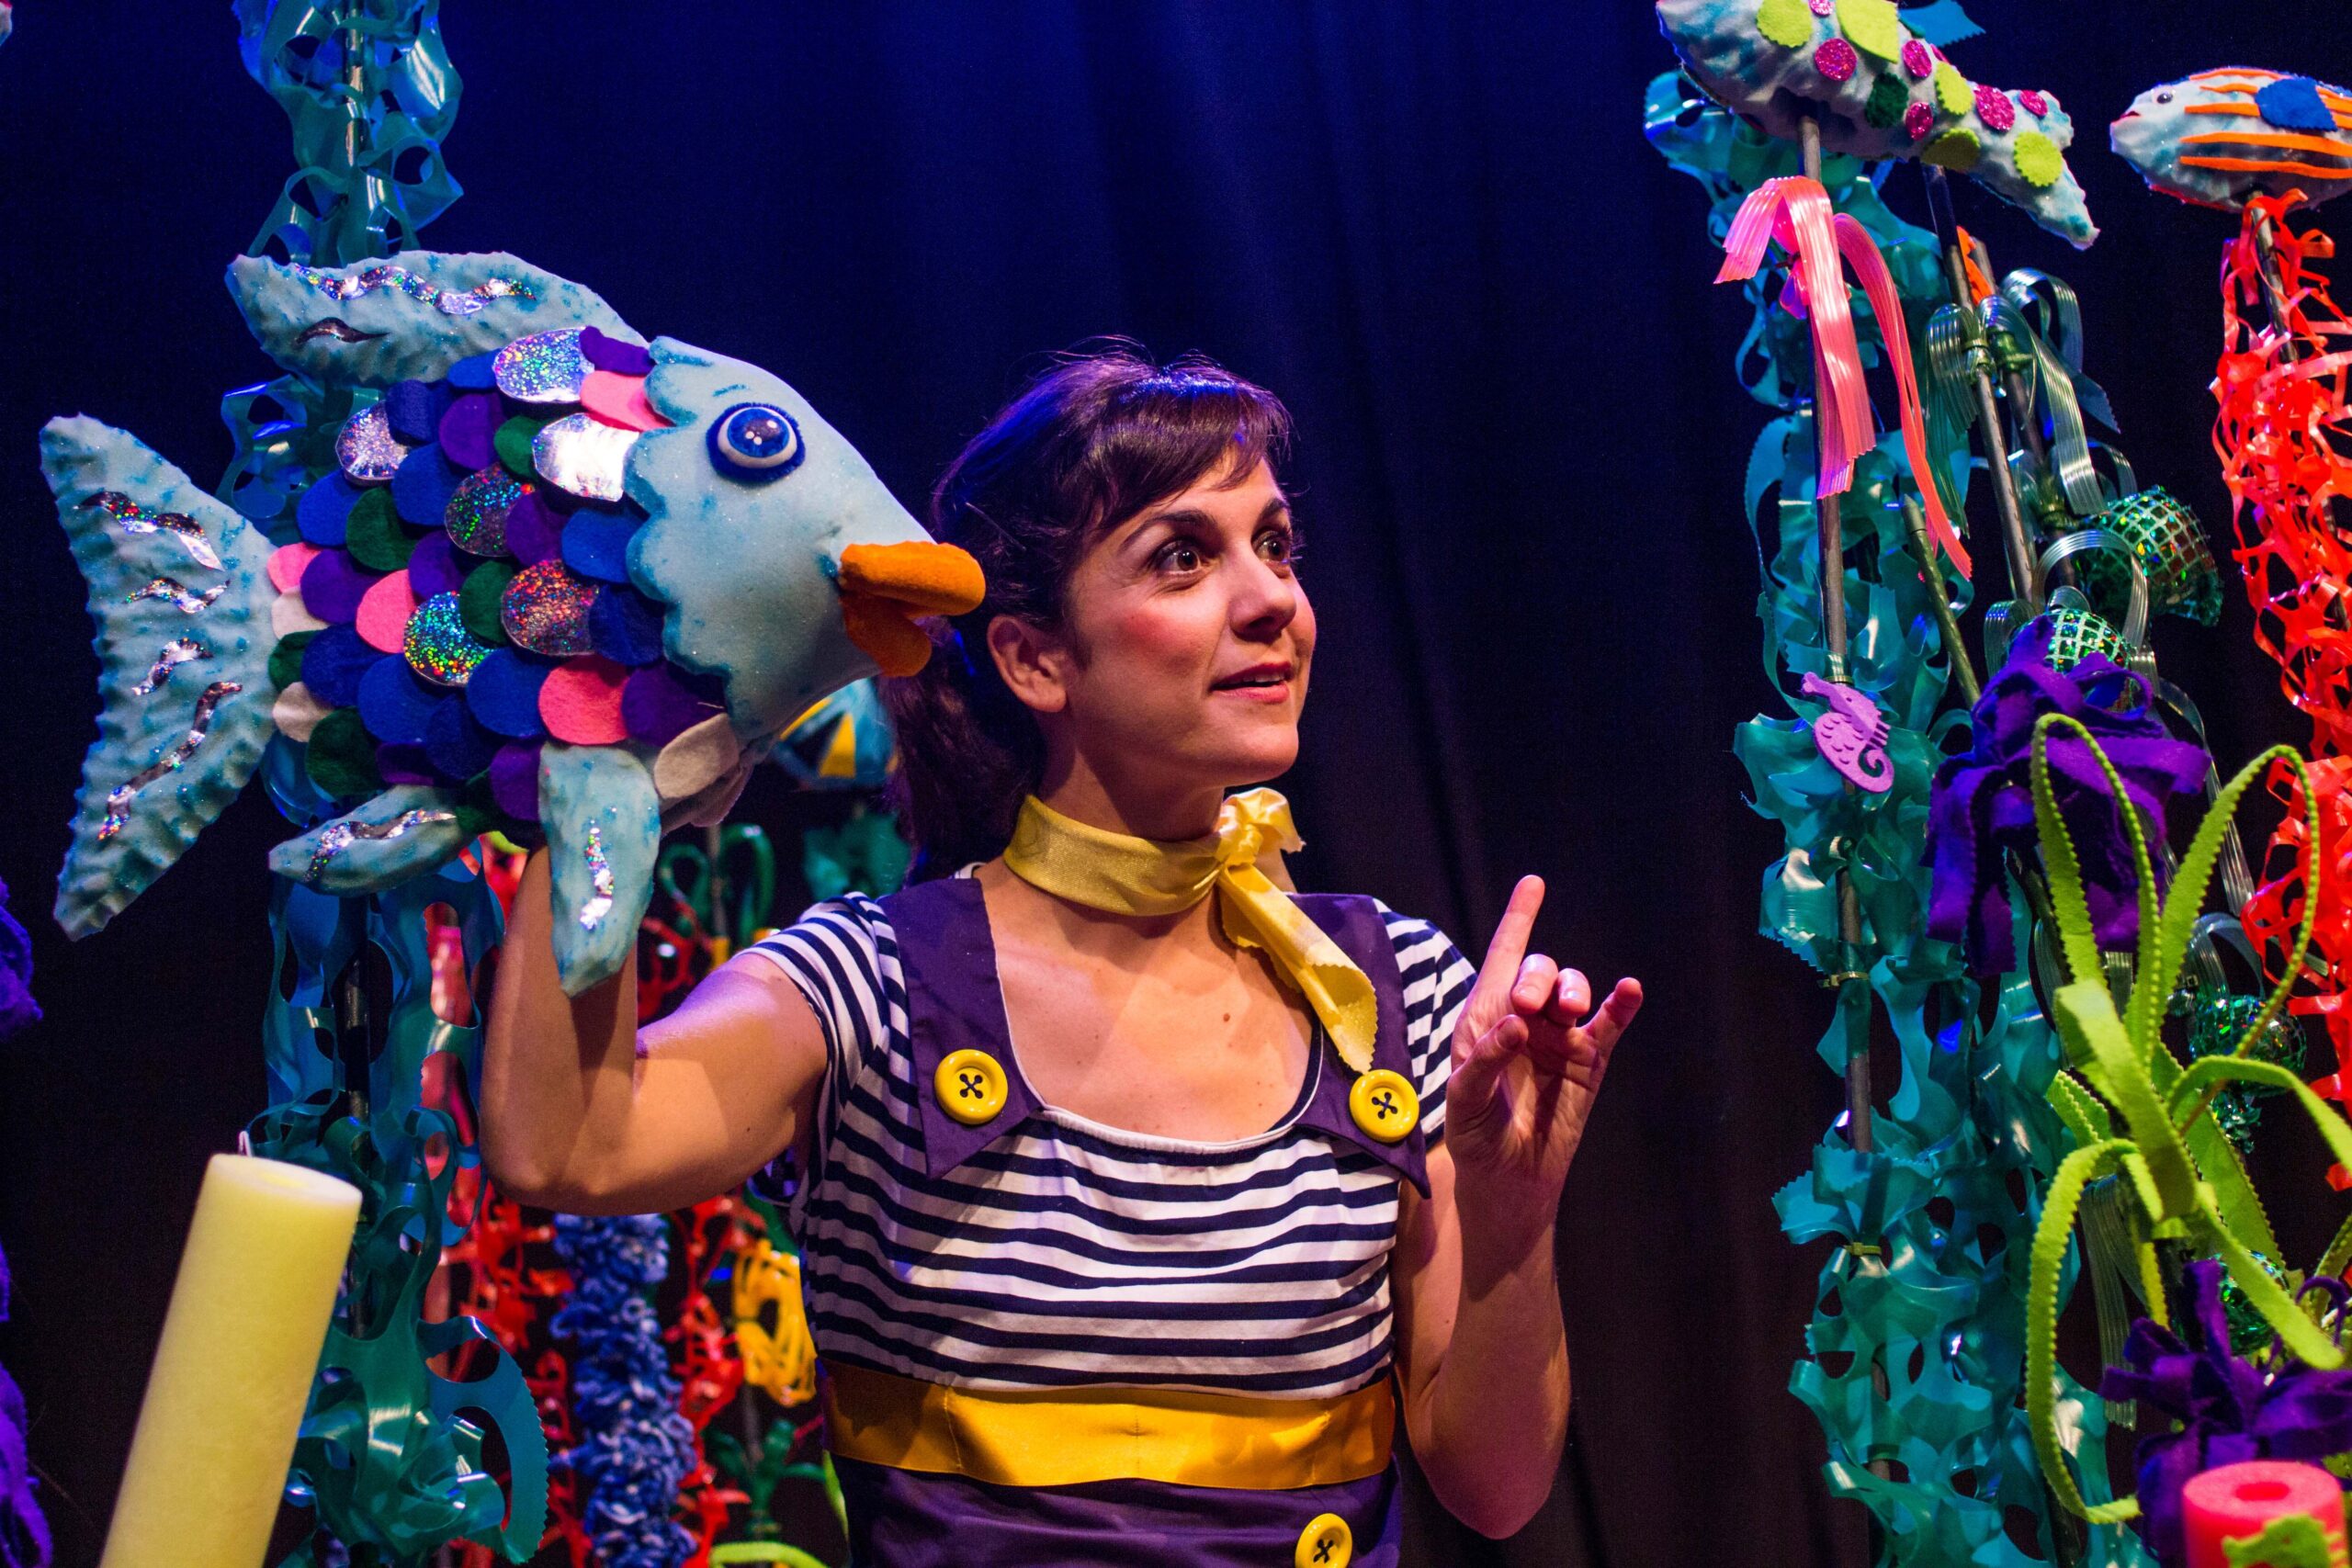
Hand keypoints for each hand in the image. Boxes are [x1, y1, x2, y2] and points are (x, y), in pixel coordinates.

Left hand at [1447, 876, 1641, 1259]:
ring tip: (1564, 1011)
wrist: (1508, 1178)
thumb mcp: (1463, 1100)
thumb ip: (1483, 1062)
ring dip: (1571, 988)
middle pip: (1538, 970)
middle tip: (1529, 1006)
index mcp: (1484, 1018)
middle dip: (1537, 976)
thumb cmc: (1475, 1133)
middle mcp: (1523, 1018)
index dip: (1519, 921)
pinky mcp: (1590, 1061)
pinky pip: (1609, 1024)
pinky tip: (1629, 991)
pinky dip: (1620, 1005)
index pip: (1502, 959)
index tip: (1534, 885)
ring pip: (1573, 988)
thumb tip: (1517, 1025)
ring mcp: (1559, 1036)